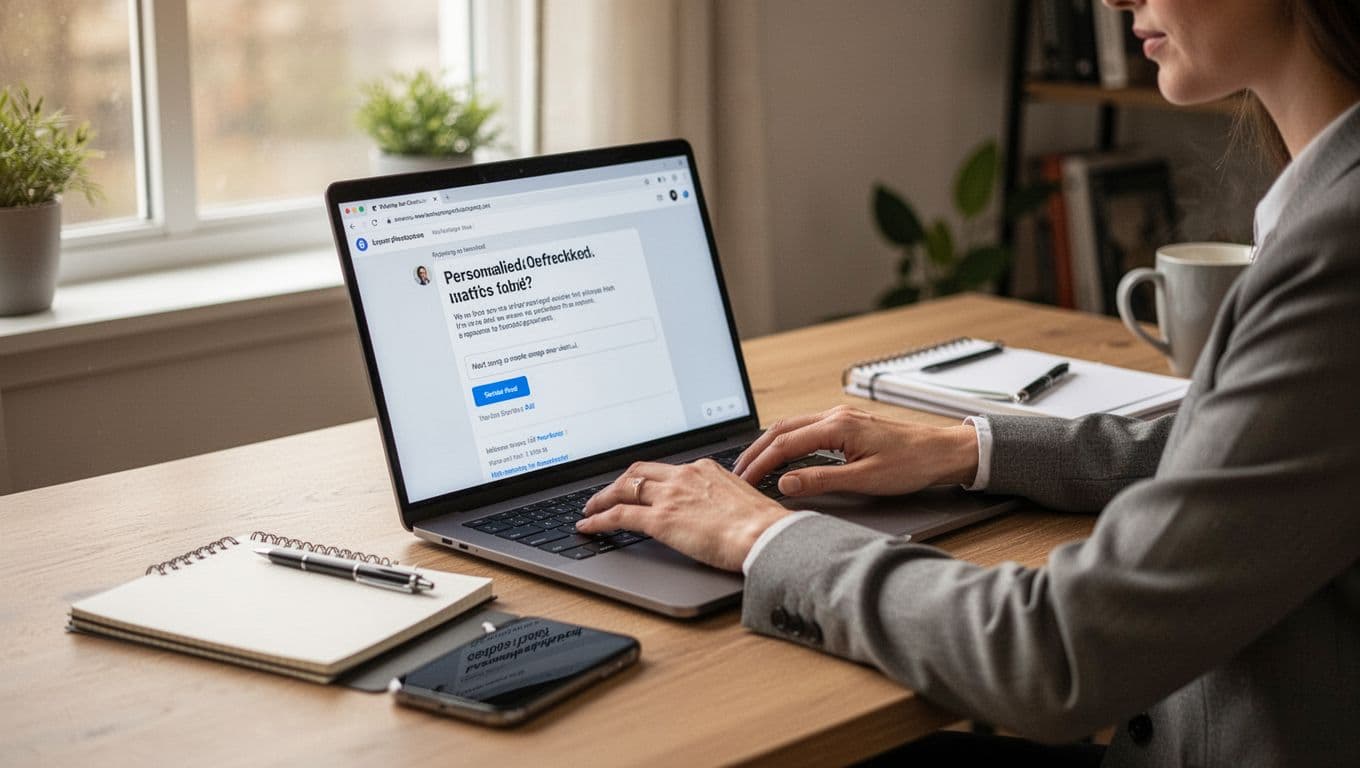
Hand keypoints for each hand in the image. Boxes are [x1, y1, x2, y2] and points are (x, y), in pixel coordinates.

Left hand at [578, 459, 790, 571]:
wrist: (766, 535)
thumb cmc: (763, 525)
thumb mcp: (741, 500)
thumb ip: (722, 498)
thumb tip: (717, 511)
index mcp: (705, 469)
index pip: (665, 470)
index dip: (645, 479)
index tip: (638, 486)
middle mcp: (684, 476)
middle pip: (638, 473)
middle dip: (618, 483)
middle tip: (605, 495)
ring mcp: (670, 496)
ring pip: (623, 489)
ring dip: (602, 499)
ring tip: (590, 510)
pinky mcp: (661, 520)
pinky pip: (619, 515)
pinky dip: (598, 519)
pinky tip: (588, 526)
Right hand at [733, 405, 978, 497]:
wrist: (943, 451)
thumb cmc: (911, 464)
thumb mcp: (865, 480)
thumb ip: (822, 480)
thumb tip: (786, 483)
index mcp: (837, 426)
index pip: (785, 444)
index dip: (760, 464)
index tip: (744, 480)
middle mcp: (836, 416)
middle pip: (782, 430)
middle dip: (756, 451)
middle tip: (738, 472)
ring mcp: (841, 418)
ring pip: (792, 427)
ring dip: (770, 445)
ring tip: (753, 464)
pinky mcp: (847, 425)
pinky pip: (807, 429)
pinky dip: (787, 442)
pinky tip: (783, 455)